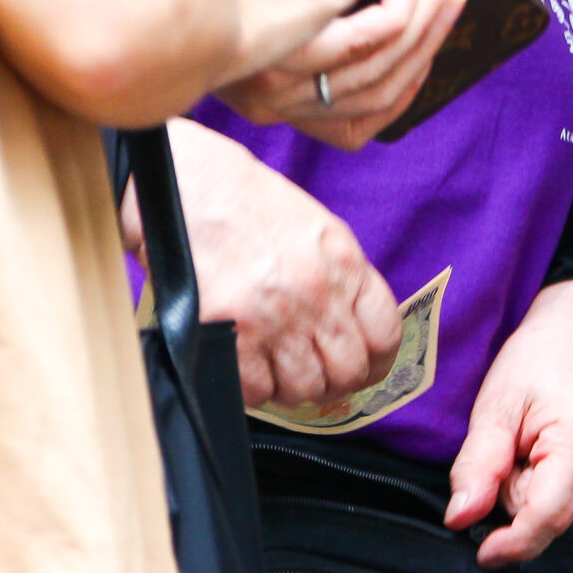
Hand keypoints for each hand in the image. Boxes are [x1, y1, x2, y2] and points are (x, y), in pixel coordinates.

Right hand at [127, 119, 401, 407]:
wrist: (187, 182)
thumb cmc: (248, 202)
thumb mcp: (317, 229)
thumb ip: (342, 279)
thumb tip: (352, 332)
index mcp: (345, 264)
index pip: (385, 335)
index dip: (376, 360)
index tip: (364, 366)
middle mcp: (317, 293)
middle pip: (349, 370)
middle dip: (333, 380)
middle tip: (314, 373)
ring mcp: (274, 316)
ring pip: (305, 387)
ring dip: (292, 387)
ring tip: (276, 369)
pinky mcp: (228, 333)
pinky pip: (257, 390)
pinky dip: (254, 389)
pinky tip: (246, 367)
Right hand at [216, 0, 467, 149]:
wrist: (166, 29)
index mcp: (260, 49)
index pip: (353, 44)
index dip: (400, 12)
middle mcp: (274, 91)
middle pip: (373, 64)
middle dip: (422, 20)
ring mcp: (289, 111)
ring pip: (379, 91)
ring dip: (423, 45)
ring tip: (447, 2)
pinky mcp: (305, 125)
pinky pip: (368, 117)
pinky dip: (404, 85)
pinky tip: (425, 53)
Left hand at [446, 281, 572, 568]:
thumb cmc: (543, 355)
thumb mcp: (497, 402)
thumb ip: (478, 464)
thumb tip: (460, 517)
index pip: (547, 515)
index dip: (513, 542)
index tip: (484, 552)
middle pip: (547, 514)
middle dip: (517, 492)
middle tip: (514, 444)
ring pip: (561, 510)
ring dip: (537, 488)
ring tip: (538, 439)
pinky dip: (556, 484)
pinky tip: (557, 447)